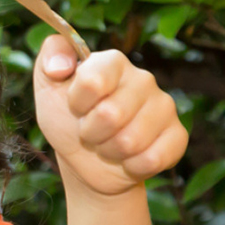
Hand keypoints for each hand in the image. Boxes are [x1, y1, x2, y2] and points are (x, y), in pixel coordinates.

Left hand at [34, 34, 188, 195]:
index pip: (92, 81)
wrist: (83, 159)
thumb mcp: (46, 86)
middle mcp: (143, 79)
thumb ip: (49, 58)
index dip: (77, 103)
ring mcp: (164, 106)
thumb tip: (60, 66)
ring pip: (130, 141)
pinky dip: (131, 166)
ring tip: (107, 142)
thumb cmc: (65, 117)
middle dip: (90, 132)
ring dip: (109, 150)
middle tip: (90, 130)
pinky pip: (152, 159)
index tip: (74, 107)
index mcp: (112, 62)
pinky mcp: (178, 135)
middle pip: (111, 115)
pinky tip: (128, 157)